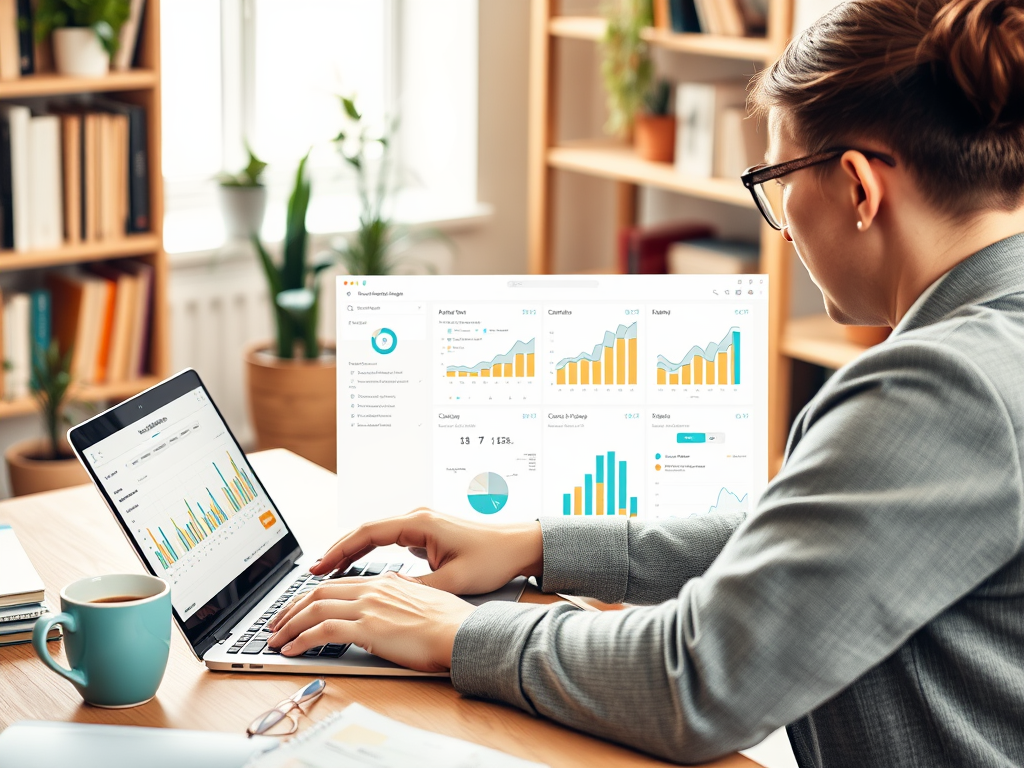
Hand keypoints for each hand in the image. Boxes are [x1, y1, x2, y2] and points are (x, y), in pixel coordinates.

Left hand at [267, 572, 475, 671]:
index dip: (311, 596)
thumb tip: (391, 602)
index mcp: (385, 582)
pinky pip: (322, 630)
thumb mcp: (423, 601)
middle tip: (276, 623)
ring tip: (275, 640)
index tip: (298, 608)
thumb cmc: (451, 623)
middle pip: (319, 592)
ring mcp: (369, 607)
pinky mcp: (368, 628)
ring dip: (289, 625)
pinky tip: (291, 650)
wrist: (463, 632)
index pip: (337, 584)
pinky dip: (300, 639)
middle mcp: (373, 589)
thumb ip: (402, 597)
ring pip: (314, 609)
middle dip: (291, 608)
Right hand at [308, 508, 542, 595]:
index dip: (340, 550)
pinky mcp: (426, 533)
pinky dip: (369, 552)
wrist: (519, 545)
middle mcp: (417, 518)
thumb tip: (385, 597)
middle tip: (313, 571)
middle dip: (338, 550)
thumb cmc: (492, 559)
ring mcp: (421, 523)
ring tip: (327, 570)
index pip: (368, 533)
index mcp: (419, 523)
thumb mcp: (452, 581)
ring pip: (375, 534)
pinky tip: (357, 566)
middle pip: (366, 531)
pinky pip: (388, 539)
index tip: (319, 566)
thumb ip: (416, 590)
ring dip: (352, 551)